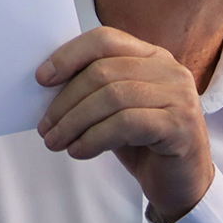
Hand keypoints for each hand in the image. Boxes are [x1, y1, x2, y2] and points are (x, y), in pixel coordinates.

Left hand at [35, 27, 213, 222]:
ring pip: (112, 97)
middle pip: (103, 72)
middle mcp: (169, 70)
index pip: (105, 40)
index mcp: (151, 56)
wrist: (180, 183)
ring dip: (75, 122)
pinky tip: (79, 151)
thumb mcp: (114, 109)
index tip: (42, 79)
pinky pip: (126, 124)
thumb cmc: (143, 143)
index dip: (69, 56)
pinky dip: (94, 138)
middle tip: (45, 128)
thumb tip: (47, 84)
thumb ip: (93, 89)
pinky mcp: (180, 125)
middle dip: (66, 101)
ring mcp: (179, 96)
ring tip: (56, 142)